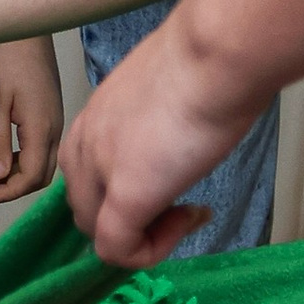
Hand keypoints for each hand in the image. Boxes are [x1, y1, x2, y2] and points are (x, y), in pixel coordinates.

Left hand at [0, 36, 63, 202]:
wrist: (23, 24)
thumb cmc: (7, 56)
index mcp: (41, 126)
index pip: (30, 177)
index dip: (8, 192)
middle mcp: (54, 127)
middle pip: (40, 176)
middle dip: (14, 188)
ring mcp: (55, 119)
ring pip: (43, 163)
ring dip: (19, 174)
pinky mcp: (51, 111)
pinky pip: (43, 147)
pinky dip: (24, 159)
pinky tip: (3, 154)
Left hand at [58, 15, 252, 267]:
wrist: (218, 51)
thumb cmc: (209, 56)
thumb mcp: (169, 85)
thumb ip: (157, 113)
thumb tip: (177, 130)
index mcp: (95, 114)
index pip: (86, 171)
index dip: (126, 187)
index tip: (174, 174)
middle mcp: (86, 140)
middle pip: (85, 205)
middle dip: (130, 216)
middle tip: (181, 201)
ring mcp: (100, 168)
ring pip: (95, 230)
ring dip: (140, 234)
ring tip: (185, 210)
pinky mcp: (126, 193)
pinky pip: (116, 249)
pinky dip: (150, 252)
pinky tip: (188, 220)